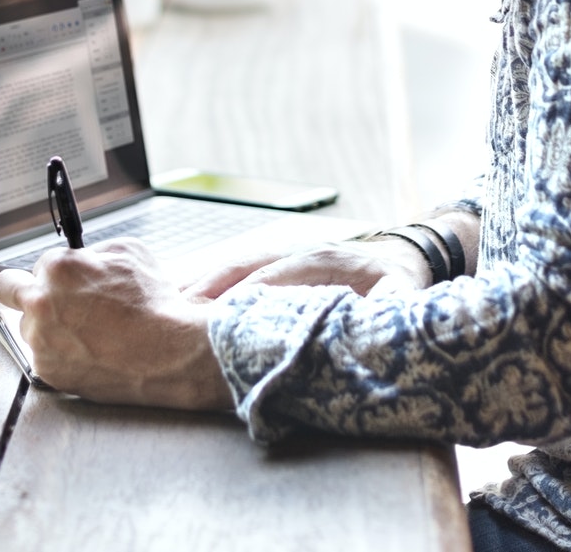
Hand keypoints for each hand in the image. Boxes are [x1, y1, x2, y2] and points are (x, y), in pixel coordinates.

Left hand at [0, 239, 233, 411]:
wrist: (168, 352)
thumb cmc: (153, 302)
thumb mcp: (129, 252)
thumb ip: (93, 252)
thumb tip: (81, 260)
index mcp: (57, 269)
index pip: (39, 263)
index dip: (58, 271)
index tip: (69, 280)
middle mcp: (40, 303)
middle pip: (8, 289)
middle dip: (22, 288)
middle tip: (43, 295)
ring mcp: (41, 341)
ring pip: (28, 326)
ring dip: (46, 325)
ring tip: (84, 331)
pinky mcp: (48, 371)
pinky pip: (44, 356)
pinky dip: (61, 353)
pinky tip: (89, 351)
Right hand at [182, 238, 430, 300]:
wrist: (403, 257)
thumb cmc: (400, 287)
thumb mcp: (402, 298)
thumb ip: (388, 306)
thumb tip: (372, 318)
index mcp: (325, 261)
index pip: (275, 276)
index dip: (244, 296)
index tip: (213, 318)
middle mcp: (297, 252)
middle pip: (244, 266)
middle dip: (208, 288)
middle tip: (174, 313)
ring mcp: (284, 253)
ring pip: (234, 265)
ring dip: (201, 283)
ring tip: (167, 304)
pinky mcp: (276, 263)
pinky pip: (235, 268)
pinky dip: (207, 281)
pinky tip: (181, 294)